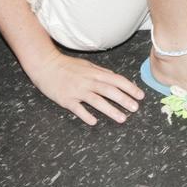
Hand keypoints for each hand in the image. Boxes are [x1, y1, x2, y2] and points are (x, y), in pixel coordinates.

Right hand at [24, 52, 144, 124]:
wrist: (45, 65)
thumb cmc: (67, 65)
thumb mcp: (87, 65)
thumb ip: (102, 72)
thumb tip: (116, 78)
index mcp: (95, 73)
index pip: (117, 80)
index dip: (130, 88)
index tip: (140, 95)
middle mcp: (88, 82)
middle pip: (109, 91)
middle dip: (124, 100)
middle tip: (135, 108)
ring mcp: (77, 91)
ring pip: (97, 101)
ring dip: (110, 110)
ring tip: (122, 118)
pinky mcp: (65, 99)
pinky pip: (77, 109)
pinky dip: (86, 115)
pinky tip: (94, 122)